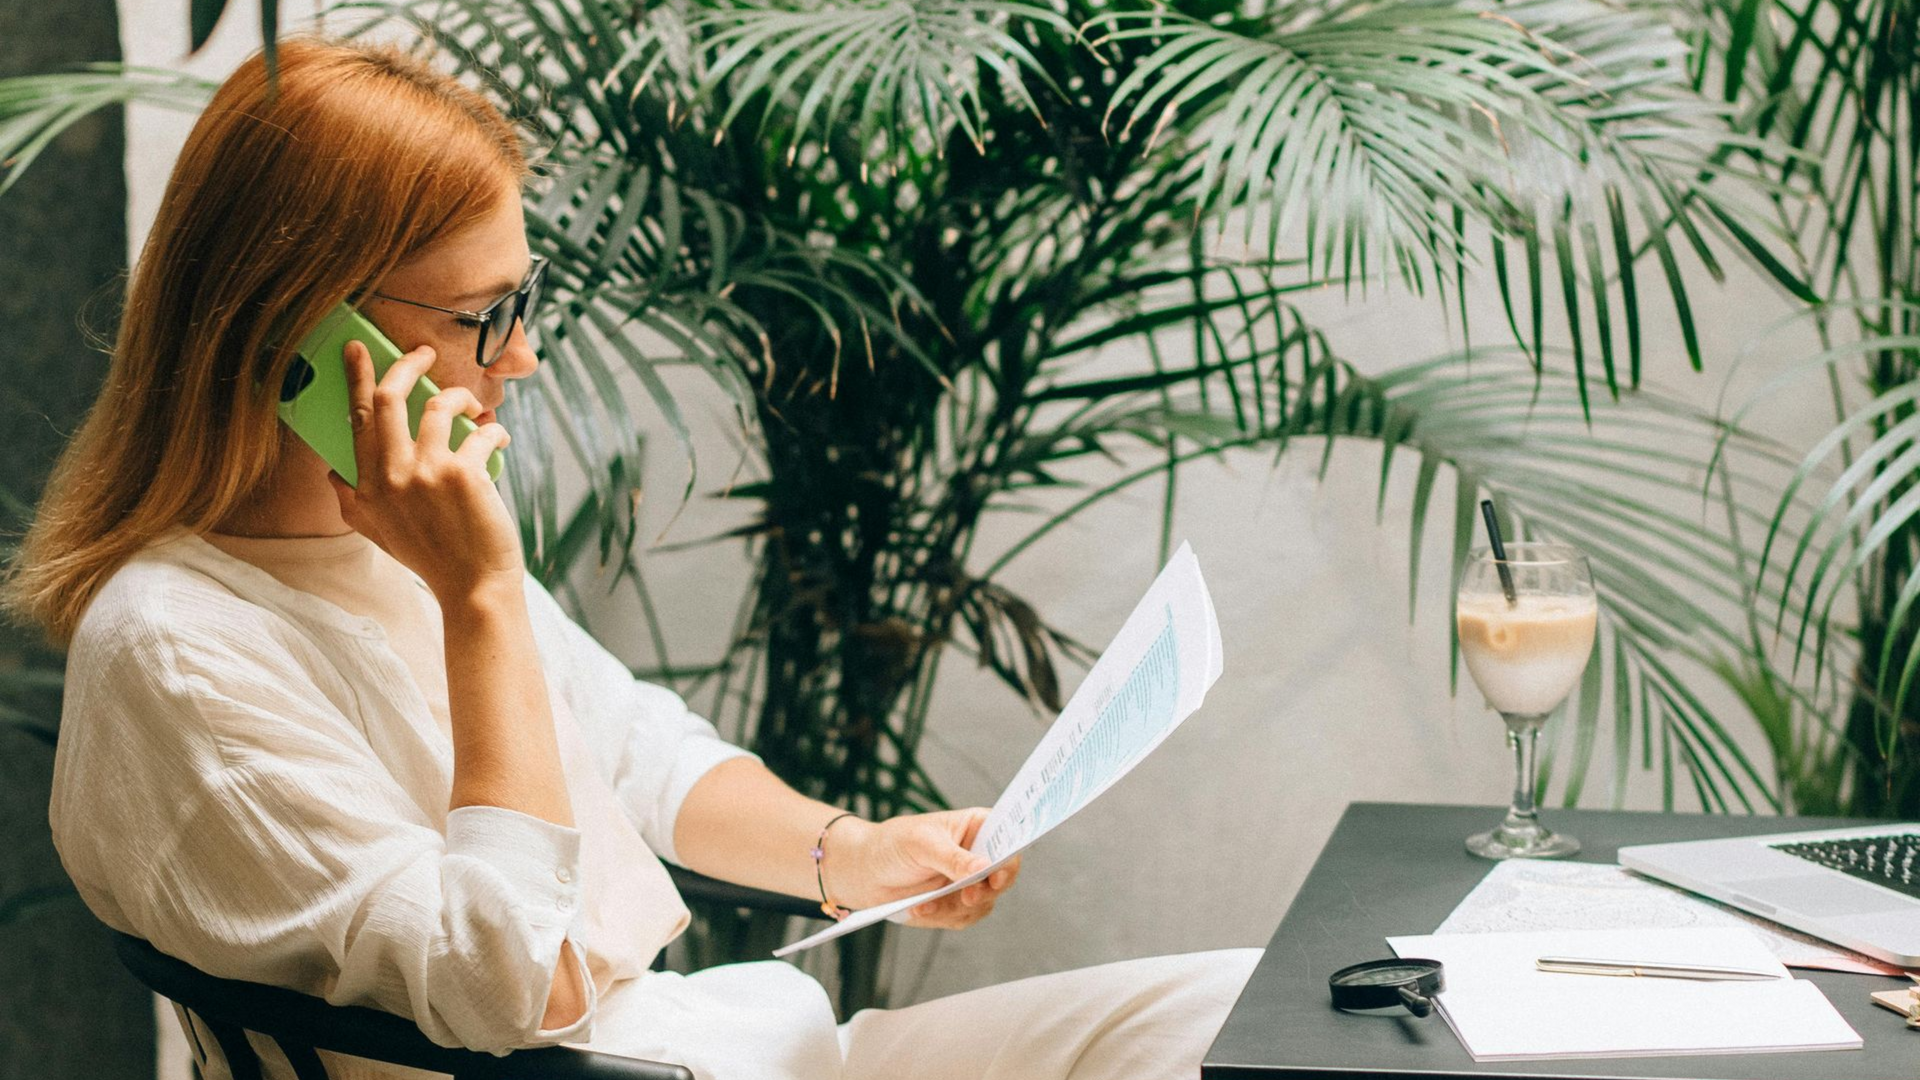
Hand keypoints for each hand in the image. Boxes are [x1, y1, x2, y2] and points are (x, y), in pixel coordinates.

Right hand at [325, 340, 520, 601]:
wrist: (473, 588)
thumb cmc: (432, 558)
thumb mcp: (377, 533)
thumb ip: (352, 501)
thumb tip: (331, 473)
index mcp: (367, 485)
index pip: (356, 419)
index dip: (356, 378)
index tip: (358, 350)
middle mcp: (391, 475)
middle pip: (388, 397)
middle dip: (406, 364)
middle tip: (422, 353)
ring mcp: (427, 473)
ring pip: (439, 405)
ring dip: (460, 397)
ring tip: (473, 407)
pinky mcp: (465, 475)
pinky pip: (481, 431)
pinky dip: (494, 429)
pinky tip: (499, 437)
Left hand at [829, 808, 1021, 930]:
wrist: (865, 872)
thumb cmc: (893, 844)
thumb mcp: (922, 844)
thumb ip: (953, 858)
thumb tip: (984, 868)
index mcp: (977, 827)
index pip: (1008, 838)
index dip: (1010, 857)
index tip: (997, 876)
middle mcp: (978, 854)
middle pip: (1003, 877)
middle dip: (984, 891)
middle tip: (966, 897)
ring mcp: (969, 881)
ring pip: (984, 903)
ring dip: (955, 908)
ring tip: (925, 904)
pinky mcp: (956, 904)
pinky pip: (964, 918)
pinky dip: (942, 917)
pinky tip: (920, 909)